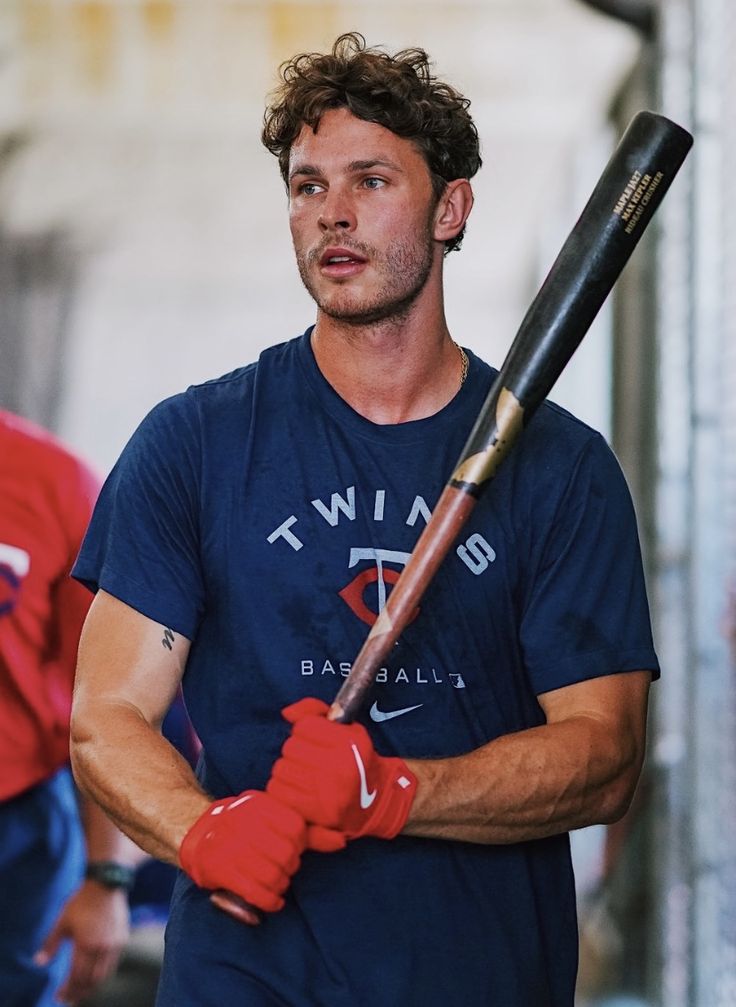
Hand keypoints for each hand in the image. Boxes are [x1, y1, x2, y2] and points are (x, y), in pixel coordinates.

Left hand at [34, 881, 129, 1003]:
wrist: (106, 884)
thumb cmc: (82, 901)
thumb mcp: (62, 920)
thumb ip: (51, 943)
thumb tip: (39, 962)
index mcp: (86, 944)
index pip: (77, 976)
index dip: (68, 989)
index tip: (59, 996)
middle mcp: (102, 948)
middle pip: (91, 980)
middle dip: (80, 992)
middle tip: (70, 998)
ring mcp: (115, 944)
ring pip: (104, 974)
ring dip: (92, 986)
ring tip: (81, 990)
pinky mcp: (122, 938)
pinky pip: (113, 964)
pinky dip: (103, 973)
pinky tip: (94, 973)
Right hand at [179, 789, 344, 913]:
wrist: (198, 835)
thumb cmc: (246, 828)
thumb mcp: (274, 820)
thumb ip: (309, 832)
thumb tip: (342, 841)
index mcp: (259, 803)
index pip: (295, 829)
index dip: (298, 846)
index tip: (291, 851)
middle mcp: (242, 820)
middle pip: (285, 854)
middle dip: (289, 868)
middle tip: (284, 871)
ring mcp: (229, 844)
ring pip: (271, 875)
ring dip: (279, 887)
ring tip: (277, 886)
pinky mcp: (219, 868)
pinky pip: (253, 891)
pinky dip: (268, 902)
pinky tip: (272, 901)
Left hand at [267, 698, 417, 839]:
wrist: (375, 803)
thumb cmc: (356, 761)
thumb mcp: (347, 729)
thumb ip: (315, 711)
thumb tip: (287, 713)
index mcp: (350, 743)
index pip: (304, 726)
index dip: (306, 729)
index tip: (315, 738)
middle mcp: (340, 767)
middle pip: (291, 747)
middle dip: (297, 749)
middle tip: (309, 757)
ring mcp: (328, 792)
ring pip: (281, 769)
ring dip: (288, 769)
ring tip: (303, 772)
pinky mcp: (316, 812)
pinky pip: (279, 792)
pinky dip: (283, 788)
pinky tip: (297, 788)